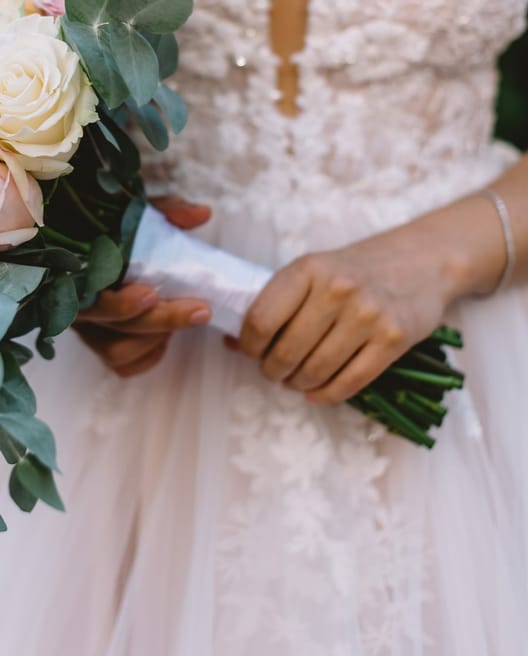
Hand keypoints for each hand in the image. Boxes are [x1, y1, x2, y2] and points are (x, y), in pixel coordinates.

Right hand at [75, 196, 212, 376]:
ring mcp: (88, 329)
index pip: (93, 296)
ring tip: (180, 318)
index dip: (122, 303)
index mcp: (81, 271)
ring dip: (153, 340)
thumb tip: (202, 213)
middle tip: (200, 310)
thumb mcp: (142, 215)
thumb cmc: (121, 232)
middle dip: (161, 320)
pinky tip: (163, 339)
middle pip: (115, 327)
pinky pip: (122, 365)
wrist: (105, 251)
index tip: (152, 294)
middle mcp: (79, 304)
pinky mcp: (99, 346)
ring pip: (116, 352)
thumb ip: (169, 212)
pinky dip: (147, 356)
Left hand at [233, 222, 453, 404]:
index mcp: (308, 269)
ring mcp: (368, 315)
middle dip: (272, 370)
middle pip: (287, 352)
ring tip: (296, 380)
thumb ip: (277, 302)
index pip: (261, 320)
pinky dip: (327, 394)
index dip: (248, 345)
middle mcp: (337, 290)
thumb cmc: (356, 269)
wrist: (421, 261)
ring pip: (316, 371)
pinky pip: (350, 383)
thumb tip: (233, 342)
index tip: (250, 352)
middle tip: (274, 371)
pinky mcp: (393, 340)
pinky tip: (317, 391)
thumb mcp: (314, 271)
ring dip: (298, 384)